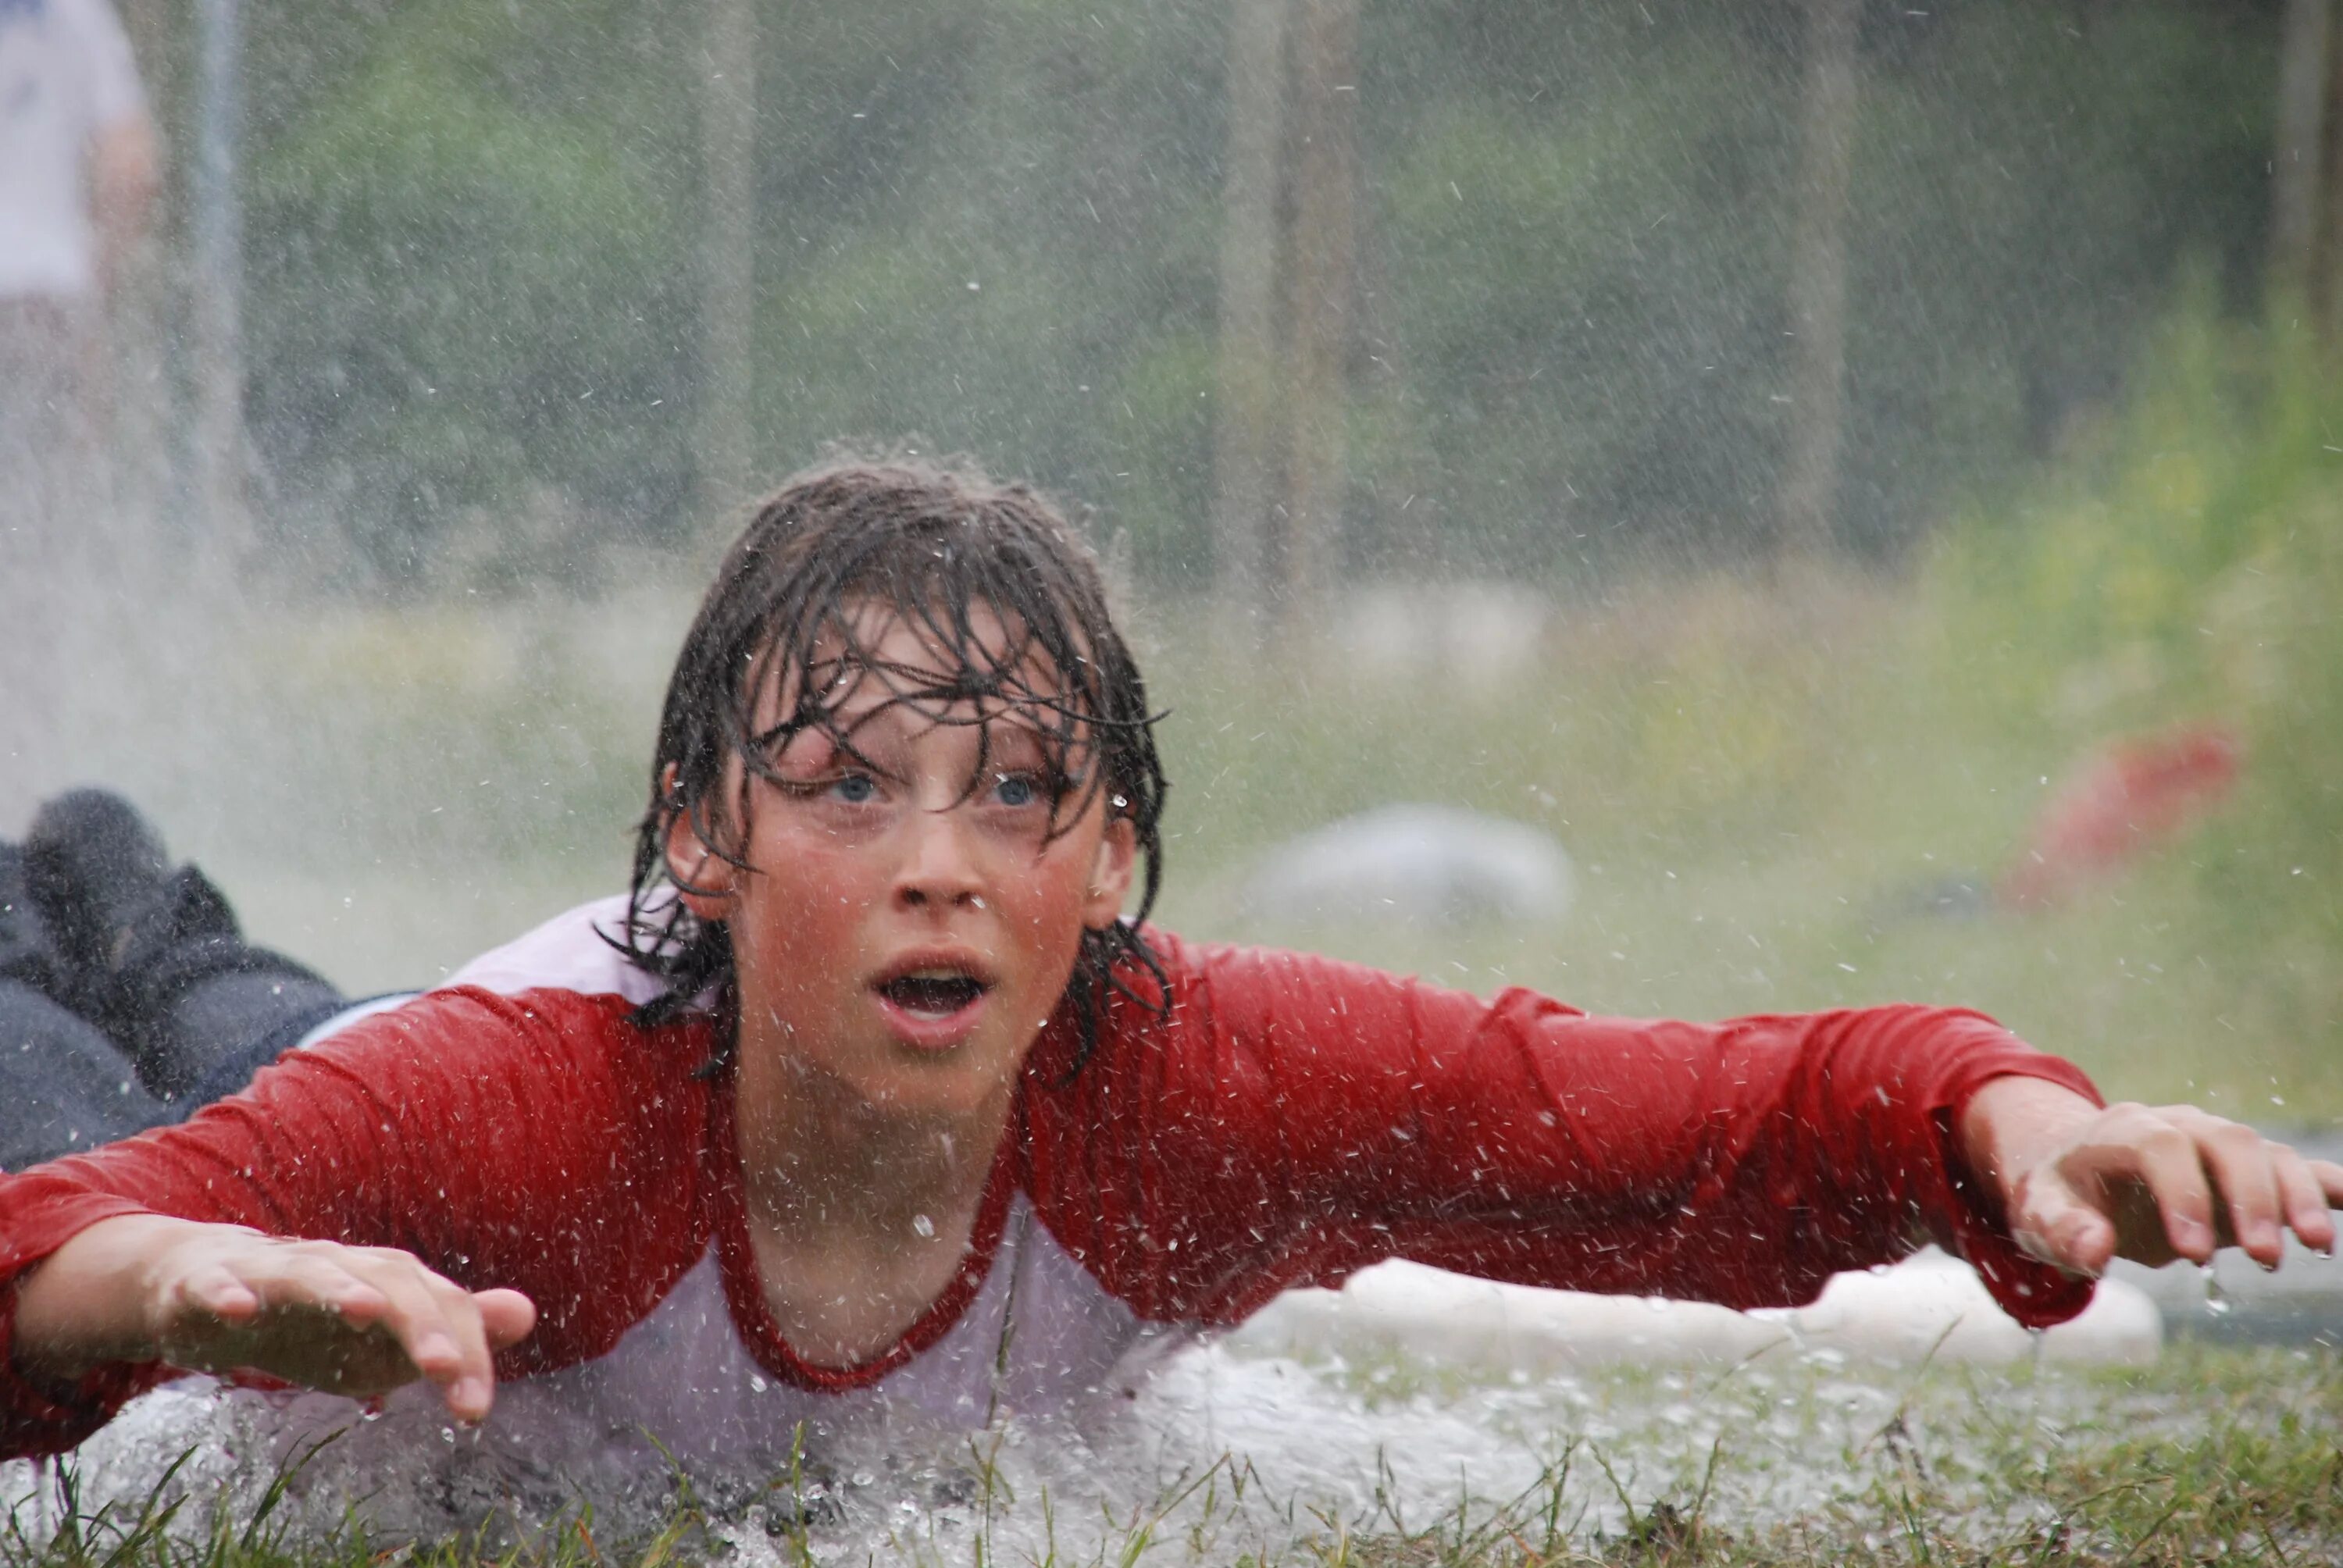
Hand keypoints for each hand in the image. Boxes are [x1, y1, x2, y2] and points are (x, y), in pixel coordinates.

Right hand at [13, 1215, 534, 1421]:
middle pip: (390, 1284)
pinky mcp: (213, 1280)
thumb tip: (527, 1312)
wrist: (208, 1281)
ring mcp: (276, 1269)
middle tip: (443, 1368)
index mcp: (386, 1281)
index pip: (440, 1309)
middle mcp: (340, 1265)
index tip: (474, 1410)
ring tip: (366, 1310)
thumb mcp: (385, 1335)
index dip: (463, 1355)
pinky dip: (231, 1292)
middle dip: (418, 1325)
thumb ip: (451, 1329)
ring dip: (339, 1287)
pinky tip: (242, 1308)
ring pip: (313, 1271)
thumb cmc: (311, 1317)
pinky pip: (221, 1283)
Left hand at [1959, 1076, 2342, 1276]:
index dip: (2182, 1194)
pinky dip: (2322, 1183)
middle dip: (2252, 1197)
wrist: (2074, 1172)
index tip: (2194, 1254)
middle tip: (2265, 1259)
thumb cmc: (2057, 1195)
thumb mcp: (2040, 1214)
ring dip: (2295, 1196)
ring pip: (2267, 1152)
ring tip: (2315, 1246)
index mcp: (2123, 1131)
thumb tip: (2094, 1252)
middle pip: (2229, 1142)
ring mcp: (2216, 1145)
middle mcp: (2179, 1127)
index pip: (2161, 1147)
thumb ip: (2063, 1232)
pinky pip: (2292, 1166)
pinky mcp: (2243, 1171)